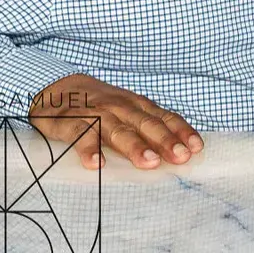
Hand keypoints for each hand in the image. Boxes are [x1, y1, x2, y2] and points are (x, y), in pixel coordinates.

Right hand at [29, 72, 203, 170]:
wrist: (56, 88)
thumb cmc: (100, 106)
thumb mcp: (126, 110)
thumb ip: (146, 126)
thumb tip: (176, 150)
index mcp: (137, 105)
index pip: (164, 117)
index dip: (181, 131)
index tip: (197, 147)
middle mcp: (120, 107)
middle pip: (146, 124)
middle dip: (165, 140)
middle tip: (181, 157)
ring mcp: (96, 114)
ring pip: (117, 130)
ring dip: (134, 146)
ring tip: (149, 163)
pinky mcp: (69, 122)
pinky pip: (80, 135)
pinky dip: (88, 149)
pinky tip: (97, 165)